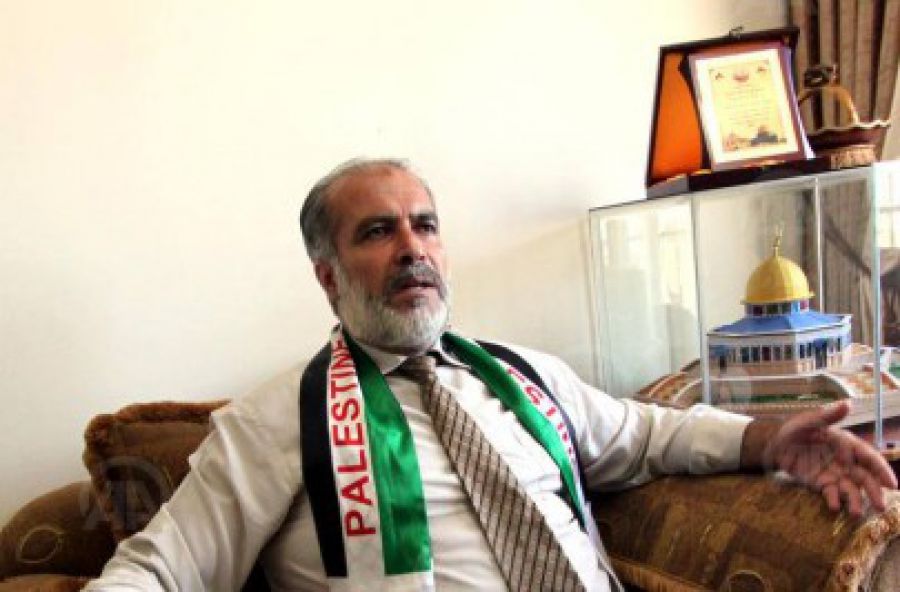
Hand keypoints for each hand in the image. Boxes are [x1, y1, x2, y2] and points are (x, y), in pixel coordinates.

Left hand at [742, 401, 897, 515]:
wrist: (773, 445)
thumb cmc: (793, 429)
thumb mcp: (807, 421)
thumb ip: (827, 417)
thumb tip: (847, 404)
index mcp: (846, 444)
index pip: (869, 457)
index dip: (882, 470)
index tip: (891, 484)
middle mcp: (845, 461)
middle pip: (865, 478)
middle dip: (874, 492)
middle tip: (880, 506)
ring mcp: (835, 474)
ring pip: (851, 489)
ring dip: (855, 501)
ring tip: (856, 513)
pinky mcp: (822, 484)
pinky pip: (831, 494)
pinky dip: (834, 501)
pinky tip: (834, 507)